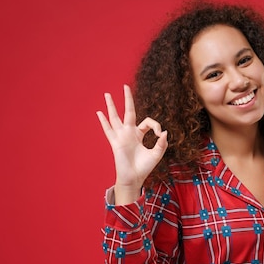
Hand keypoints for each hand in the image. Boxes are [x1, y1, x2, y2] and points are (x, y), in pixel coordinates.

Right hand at [96, 85, 167, 203]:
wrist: (134, 178)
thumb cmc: (144, 167)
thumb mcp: (157, 154)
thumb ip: (162, 144)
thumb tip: (164, 132)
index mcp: (139, 134)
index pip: (147, 122)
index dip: (155, 125)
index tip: (159, 134)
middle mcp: (129, 133)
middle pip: (128, 112)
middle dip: (127, 99)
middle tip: (125, 86)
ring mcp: (121, 136)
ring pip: (115, 117)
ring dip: (111, 106)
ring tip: (107, 94)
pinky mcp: (116, 142)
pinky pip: (109, 130)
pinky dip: (104, 121)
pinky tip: (99, 113)